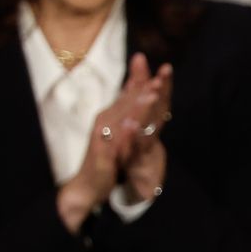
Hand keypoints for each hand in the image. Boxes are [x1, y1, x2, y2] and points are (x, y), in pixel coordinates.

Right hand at [55, 55, 167, 229]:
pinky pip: (114, 142)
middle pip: (128, 102)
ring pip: (123, 118)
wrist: (87, 183)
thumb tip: (136, 84)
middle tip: (161, 76)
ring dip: (137, 106)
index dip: (146, 80)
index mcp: (112, 114)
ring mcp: (103, 136)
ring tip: (152, 94)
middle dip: (146, 88)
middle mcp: (106, 121)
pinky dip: (124, 133)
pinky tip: (132, 125)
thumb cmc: (104, 154)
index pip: (130, 93)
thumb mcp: (117, 129)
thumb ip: (125, 107)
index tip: (163, 69)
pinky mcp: (102, 153)